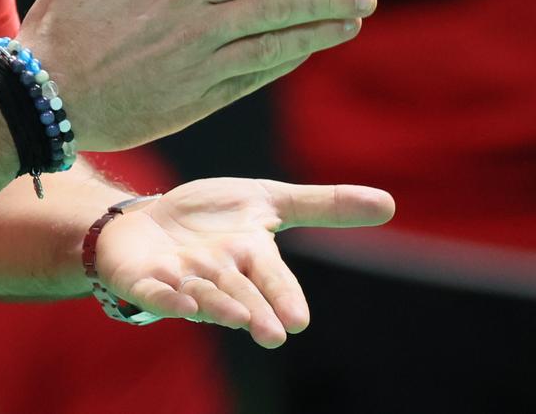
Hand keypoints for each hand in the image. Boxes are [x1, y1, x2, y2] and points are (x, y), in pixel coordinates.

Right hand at [16, 0, 375, 151]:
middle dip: (325, 1)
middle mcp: (197, 28)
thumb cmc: (58, 27)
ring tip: (350, 23)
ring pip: (273, 47)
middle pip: (275, 9)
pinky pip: (250, 79)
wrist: (42, 100)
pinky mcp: (195, 103)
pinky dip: (281, 65)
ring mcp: (199, 69)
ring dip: (315, 34)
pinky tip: (302, 54)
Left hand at [93, 178, 394, 347]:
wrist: (148, 220)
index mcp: (251, 257)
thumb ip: (323, 205)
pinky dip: (167, 298)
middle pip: (241, 296)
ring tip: (236, 318)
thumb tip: (390, 203)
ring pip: (203, 298)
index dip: (284, 297)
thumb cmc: (212, 217)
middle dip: (256, 314)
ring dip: (217, 307)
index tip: (300, 320)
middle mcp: (220, 276)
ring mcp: (183, 282)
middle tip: (274, 335)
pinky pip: (156, 294)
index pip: (272, 279)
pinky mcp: (146, 282)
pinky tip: (180, 300)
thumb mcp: (268, 200)